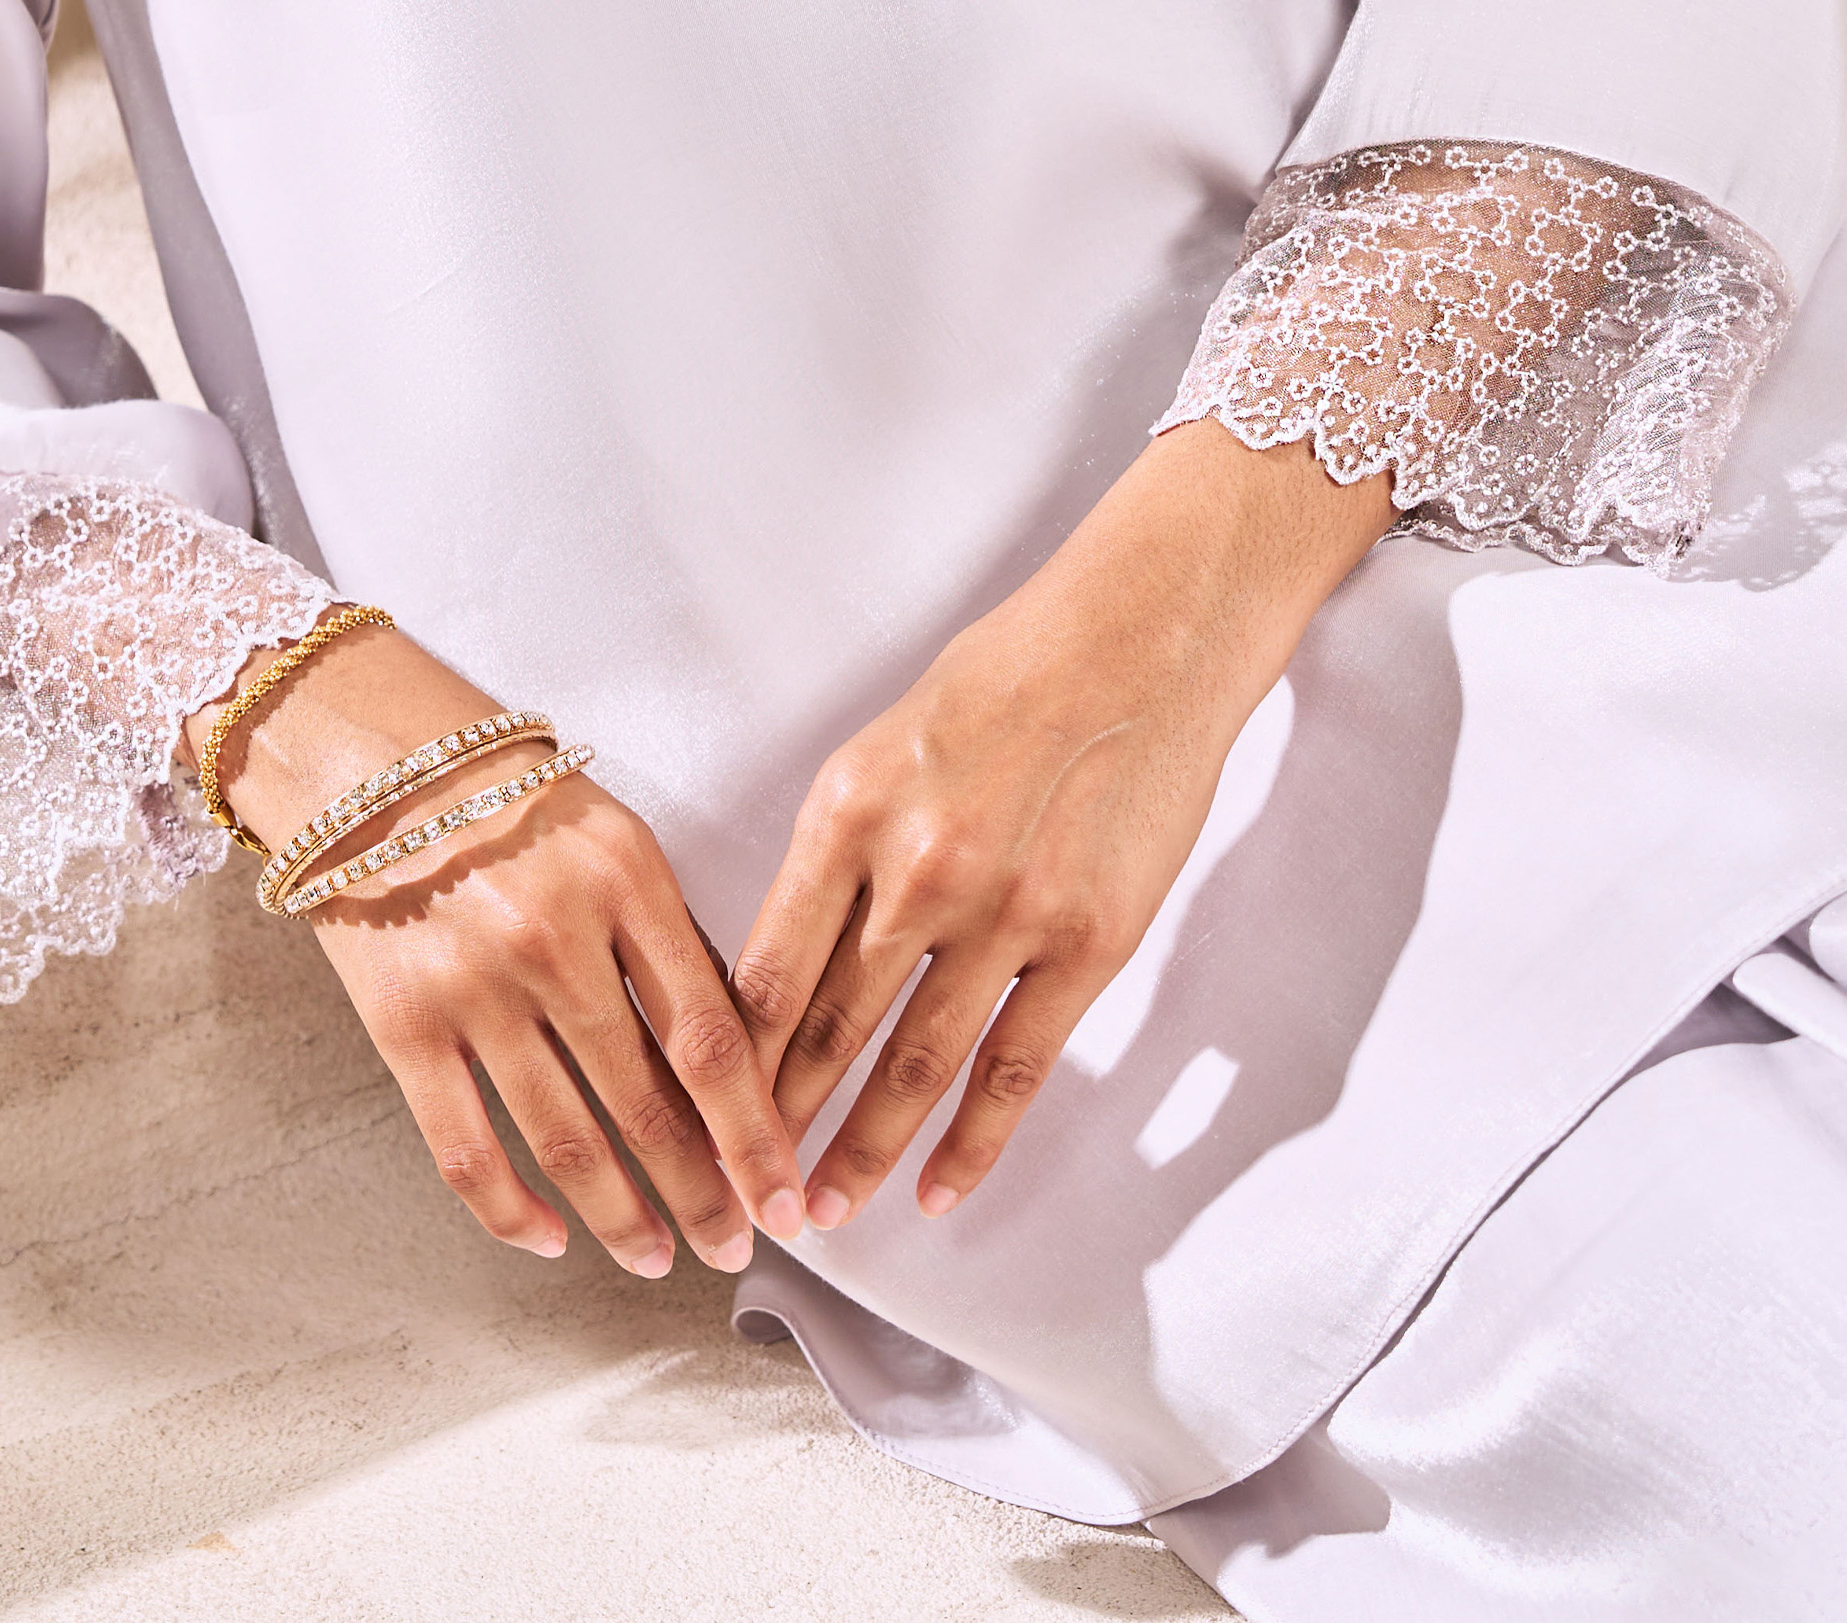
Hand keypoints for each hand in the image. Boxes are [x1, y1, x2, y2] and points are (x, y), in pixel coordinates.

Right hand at [187, 624, 806, 1281]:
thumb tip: (733, 1062)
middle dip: (703, 1194)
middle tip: (734, 1244)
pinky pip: (466, 1150)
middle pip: (647, 1106)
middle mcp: (552, 938)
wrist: (370, 763)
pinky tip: (548, 1239)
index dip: (753, 1135)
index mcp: (624, 881)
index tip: (782, 1192)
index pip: (711, 1038)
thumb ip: (670, 937)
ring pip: (566, 1142)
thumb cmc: (505, 796)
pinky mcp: (403, 1025)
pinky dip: (511, 1212)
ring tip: (656, 1254)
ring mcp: (474, 987)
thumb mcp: (615, 837)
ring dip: (622, 1217)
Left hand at [733, 425, 1393, 1229]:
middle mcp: (918, 870)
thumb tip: (793, 957)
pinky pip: (1015, 1066)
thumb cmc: (1011, 673)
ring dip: (865, 1149)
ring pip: (915, 1065)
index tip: (704, 1115)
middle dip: (780, 1127)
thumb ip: (841, 850)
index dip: (729, 1061)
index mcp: (850, 809)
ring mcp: (1007, 914)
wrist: (1142, 636)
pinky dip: (973, 1140)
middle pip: (829, 1031)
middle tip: (750, 1198)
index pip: (767, 969)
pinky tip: (940, 1192)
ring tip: (828, 1210)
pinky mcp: (1086, 944)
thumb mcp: (886, 744)